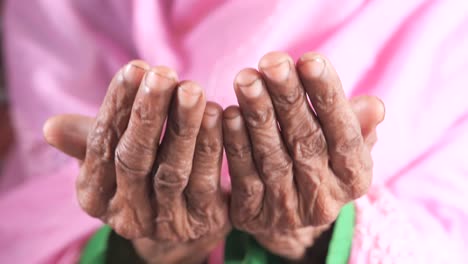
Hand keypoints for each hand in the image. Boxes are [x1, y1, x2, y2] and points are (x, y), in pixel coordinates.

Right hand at [44, 61, 229, 262]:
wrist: (181, 216)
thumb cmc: (143, 172)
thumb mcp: (112, 158)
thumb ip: (87, 140)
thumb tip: (51, 127)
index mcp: (96, 197)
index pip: (101, 145)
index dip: (118, 106)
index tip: (136, 67)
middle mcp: (126, 216)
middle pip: (134, 159)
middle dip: (148, 113)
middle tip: (162, 74)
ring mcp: (164, 222)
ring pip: (172, 171)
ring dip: (182, 127)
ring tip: (192, 89)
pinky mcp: (201, 221)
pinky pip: (206, 181)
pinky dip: (211, 146)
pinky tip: (217, 113)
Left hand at [223, 52, 384, 258]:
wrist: (290, 218)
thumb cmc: (320, 163)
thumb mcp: (344, 147)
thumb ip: (357, 126)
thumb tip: (374, 106)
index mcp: (353, 178)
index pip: (345, 135)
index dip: (328, 97)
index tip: (310, 60)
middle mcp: (323, 198)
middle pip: (306, 142)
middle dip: (288, 98)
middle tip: (272, 61)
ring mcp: (286, 209)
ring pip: (272, 158)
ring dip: (258, 115)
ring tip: (247, 79)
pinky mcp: (253, 214)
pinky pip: (243, 177)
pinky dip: (236, 144)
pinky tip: (228, 114)